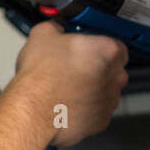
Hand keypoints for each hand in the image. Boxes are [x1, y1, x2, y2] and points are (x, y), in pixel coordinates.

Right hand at [13, 21, 128, 146]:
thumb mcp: (43, 35)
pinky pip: (97, 112)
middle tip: (74, 67)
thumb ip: (58, 27)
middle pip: (113, 69)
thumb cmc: (41, 79)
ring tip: (66, 87)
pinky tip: (68, 103)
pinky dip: (86, 109)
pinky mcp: (101, 122)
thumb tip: (56, 28)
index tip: (88, 49)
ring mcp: (109, 101)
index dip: (99, 47)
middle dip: (96, 68)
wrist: (33, 112)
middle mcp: (115, 77)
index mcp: (107, 51)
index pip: (116, 45)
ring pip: (105, 92)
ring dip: (91, 89)